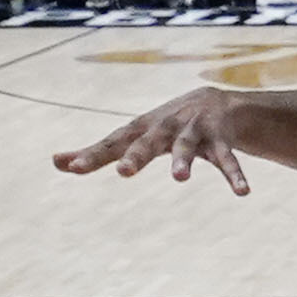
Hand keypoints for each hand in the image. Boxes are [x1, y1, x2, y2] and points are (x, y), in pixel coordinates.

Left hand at [56, 87, 251, 192]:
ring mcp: (193, 133)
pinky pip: (228, 160)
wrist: (215, 103)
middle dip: (137, 155)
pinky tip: (242, 192)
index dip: (93, 155)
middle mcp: (164, 128)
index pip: (112, 143)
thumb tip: (54, 162)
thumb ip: (95, 152)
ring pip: (186, 147)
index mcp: (140, 130)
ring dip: (182, 160)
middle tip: (124, 172)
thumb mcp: (130, 136)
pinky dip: (234, 175)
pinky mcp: (220, 141)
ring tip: (180, 179)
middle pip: (148, 142)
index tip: (72, 168)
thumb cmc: (162, 126)